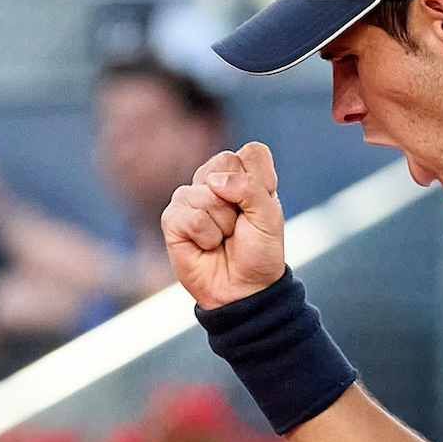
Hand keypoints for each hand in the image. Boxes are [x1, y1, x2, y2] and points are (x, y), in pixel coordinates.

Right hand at [162, 142, 287, 308]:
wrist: (244, 289)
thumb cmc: (258, 252)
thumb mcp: (269, 217)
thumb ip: (251, 188)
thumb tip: (214, 182)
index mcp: (243, 175)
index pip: (251, 152)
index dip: (262, 180)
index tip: (263, 208)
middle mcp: (215, 181)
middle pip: (225, 163)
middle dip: (240, 200)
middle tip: (241, 224)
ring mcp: (191, 197)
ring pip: (207, 193)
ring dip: (223, 224)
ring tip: (223, 239)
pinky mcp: (173, 218)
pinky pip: (191, 216)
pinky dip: (206, 237)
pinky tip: (207, 246)